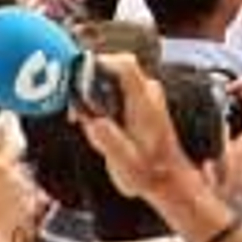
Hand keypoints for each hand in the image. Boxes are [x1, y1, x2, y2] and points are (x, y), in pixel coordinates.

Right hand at [77, 54, 197, 209]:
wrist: (168, 178)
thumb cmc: (148, 173)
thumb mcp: (125, 164)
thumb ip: (110, 141)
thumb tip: (94, 122)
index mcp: (145, 104)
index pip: (125, 65)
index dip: (99, 64)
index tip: (76, 78)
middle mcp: (147, 93)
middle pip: (114, 68)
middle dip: (89, 83)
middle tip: (74, 109)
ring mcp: (145, 95)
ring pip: (112, 79)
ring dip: (92, 94)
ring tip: (82, 121)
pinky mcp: (140, 102)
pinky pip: (115, 89)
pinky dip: (99, 100)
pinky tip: (93, 123)